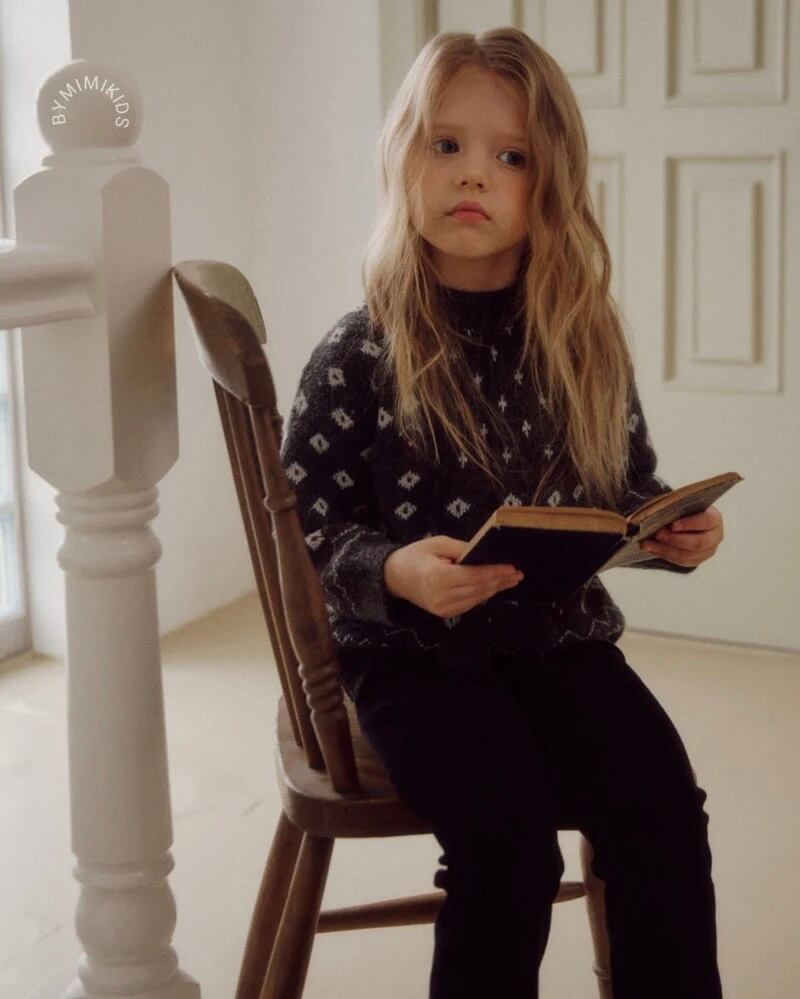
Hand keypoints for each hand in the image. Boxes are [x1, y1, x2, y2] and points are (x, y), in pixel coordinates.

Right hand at [384, 535, 523, 617]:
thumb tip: (485, 552)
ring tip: (510, 580)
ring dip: (495, 590)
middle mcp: (441, 596)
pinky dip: (483, 595)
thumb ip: (461, 548)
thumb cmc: (415, 555)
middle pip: (478, 589)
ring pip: (477, 599)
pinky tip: (493, 587)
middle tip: (518, 574)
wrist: (394, 577)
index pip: (474, 576)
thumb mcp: (437, 543)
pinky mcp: (444, 614)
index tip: (511, 568)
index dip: (494, 572)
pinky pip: (470, 604)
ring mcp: (443, 608)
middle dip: (500, 581)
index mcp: (438, 577)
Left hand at [640, 505, 723, 566]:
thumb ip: (675, 508)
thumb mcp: (682, 505)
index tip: (672, 525)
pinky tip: (652, 549)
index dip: (690, 524)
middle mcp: (715, 536)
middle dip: (675, 540)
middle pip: (698, 543)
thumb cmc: (684, 510)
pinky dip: (666, 555)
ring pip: (688, 555)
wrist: (687, 520)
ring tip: (648, 544)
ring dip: (666, 550)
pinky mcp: (698, 559)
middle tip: (658, 534)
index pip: (706, 521)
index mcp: (715, 518)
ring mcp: (708, 550)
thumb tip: (655, 514)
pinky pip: (682, 561)